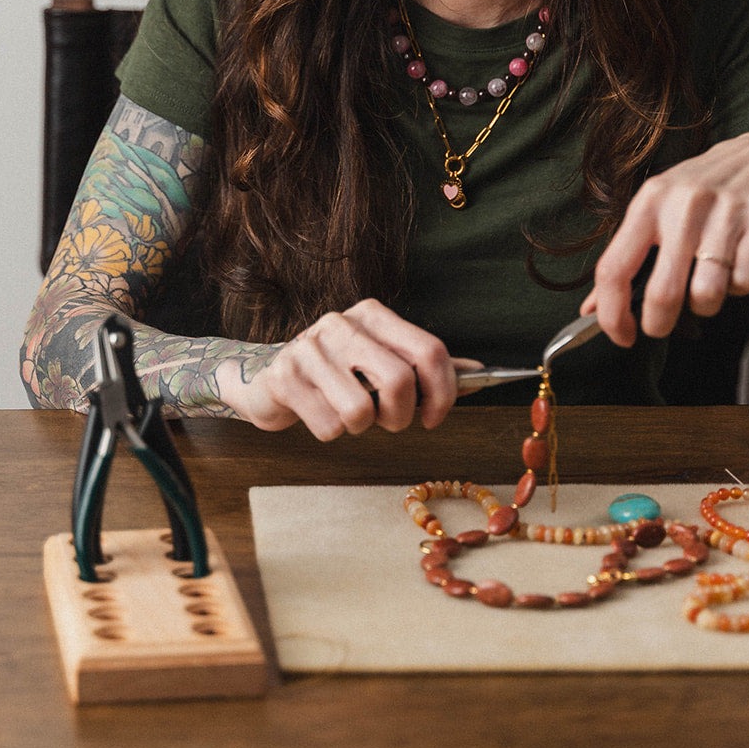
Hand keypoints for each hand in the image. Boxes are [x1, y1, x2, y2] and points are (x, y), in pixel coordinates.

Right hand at [217, 298, 480, 440]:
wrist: (268, 379)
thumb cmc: (337, 374)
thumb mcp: (380, 360)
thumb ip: (424, 366)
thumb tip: (480, 373)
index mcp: (373, 315)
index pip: (429, 350)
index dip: (443, 392)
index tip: (434, 417)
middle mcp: (342, 323)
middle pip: (400, 381)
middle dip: (401, 417)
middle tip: (390, 422)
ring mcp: (310, 347)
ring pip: (361, 410)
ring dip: (362, 427)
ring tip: (350, 416)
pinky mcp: (286, 377)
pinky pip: (329, 425)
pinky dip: (331, 432)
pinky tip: (319, 414)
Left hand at [582, 131, 748, 343]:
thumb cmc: (704, 191)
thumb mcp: (659, 209)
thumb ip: (626, 257)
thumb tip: (590, 310)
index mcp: (649, 201)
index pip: (614, 268)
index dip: (612, 315)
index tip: (621, 335)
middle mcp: (684, 203)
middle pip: (663, 293)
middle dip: (658, 323)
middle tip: (661, 324)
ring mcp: (726, 210)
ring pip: (707, 295)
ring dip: (705, 304)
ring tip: (706, 284)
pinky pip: (744, 282)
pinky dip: (739, 286)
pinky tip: (737, 263)